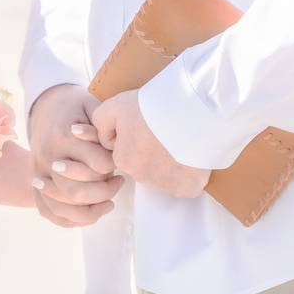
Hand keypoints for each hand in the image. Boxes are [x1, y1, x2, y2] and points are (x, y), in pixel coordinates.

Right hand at [28, 84, 124, 226]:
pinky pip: (49, 211)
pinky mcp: (36, 183)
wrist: (45, 107)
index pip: (97, 165)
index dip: (113, 166)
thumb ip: (104, 124)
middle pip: (77, 191)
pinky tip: (90, 213)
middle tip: (118, 182)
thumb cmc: (74, 107)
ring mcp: (39, 173)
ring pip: (64, 206)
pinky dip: (70, 219)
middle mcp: (47, 158)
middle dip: (105, 192)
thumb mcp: (91, 105)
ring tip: (108, 202)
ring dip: (91, 210)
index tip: (119, 161)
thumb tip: (119, 144)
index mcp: (62, 137)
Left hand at [92, 90, 209, 198]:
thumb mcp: (115, 106)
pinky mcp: (188, 187)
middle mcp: (142, 178)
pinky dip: (189, 174)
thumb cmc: (152, 105)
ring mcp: (166, 185)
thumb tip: (102, 141)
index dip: (137, 138)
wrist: (190, 108)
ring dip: (171, 163)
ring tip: (181, 139)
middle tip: (165, 130)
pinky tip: (192, 155)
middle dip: (152, 154)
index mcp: (124, 160)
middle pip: (145, 167)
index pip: (126, 154)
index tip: (148, 125)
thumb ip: (101, 125)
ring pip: (165, 176)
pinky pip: (185, 185)